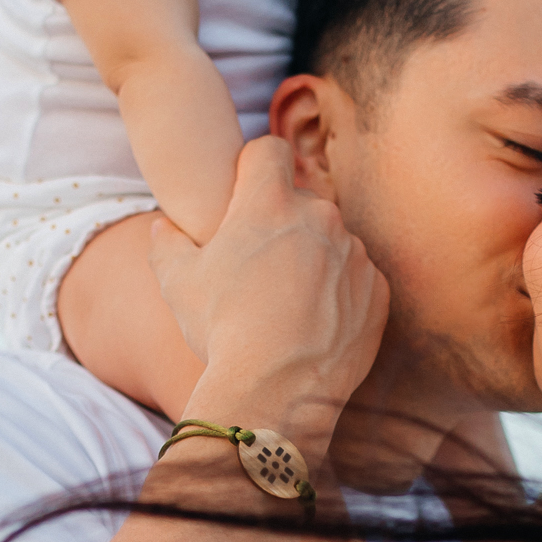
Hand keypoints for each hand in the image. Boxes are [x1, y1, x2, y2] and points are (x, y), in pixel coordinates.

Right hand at [149, 139, 388, 453]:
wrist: (277, 391)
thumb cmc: (221, 329)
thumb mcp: (176, 282)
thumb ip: (167, 242)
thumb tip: (164, 227)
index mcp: (269, 201)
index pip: (268, 150)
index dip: (253, 167)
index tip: (244, 194)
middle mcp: (320, 216)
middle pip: (302, 200)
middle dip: (283, 222)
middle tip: (259, 265)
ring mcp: (355, 253)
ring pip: (332, 240)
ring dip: (313, 258)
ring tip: (286, 305)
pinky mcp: (377, 290)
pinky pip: (357, 278)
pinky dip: (340, 293)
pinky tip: (315, 325)